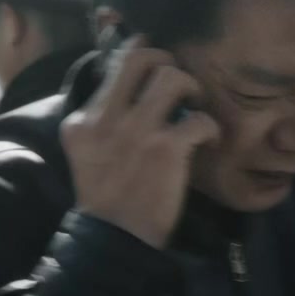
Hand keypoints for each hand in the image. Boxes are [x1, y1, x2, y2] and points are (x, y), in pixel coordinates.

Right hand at [60, 37, 220, 246]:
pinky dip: (211, 128)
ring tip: (194, 108)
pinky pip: (199, 118)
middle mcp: (106, 118)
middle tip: (177, 84)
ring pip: (172, 77)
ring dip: (191, 88)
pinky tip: (207, 141)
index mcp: (83, 120)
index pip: (113, 66)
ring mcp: (137, 131)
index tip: (156, 67)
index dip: (141, 57)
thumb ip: (103, 122)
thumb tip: (133, 89)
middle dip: (166, 61)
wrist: (116, 239)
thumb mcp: (87, 153)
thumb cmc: (107, 197)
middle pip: (140, 56)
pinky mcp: (166, 149)